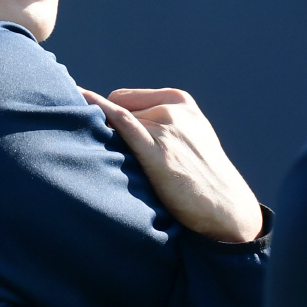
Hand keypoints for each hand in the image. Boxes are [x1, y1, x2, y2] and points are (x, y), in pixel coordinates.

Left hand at [80, 87, 262, 242]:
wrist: (225, 208)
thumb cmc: (201, 177)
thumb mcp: (189, 136)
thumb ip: (159, 123)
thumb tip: (113, 119)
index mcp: (179, 101)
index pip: (124, 99)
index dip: (112, 120)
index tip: (109, 141)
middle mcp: (172, 109)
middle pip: (116, 109)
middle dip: (110, 131)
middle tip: (119, 161)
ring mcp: (165, 128)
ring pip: (115, 123)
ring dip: (106, 141)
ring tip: (118, 168)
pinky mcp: (158, 151)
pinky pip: (121, 123)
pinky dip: (99, 111)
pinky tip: (81, 104)